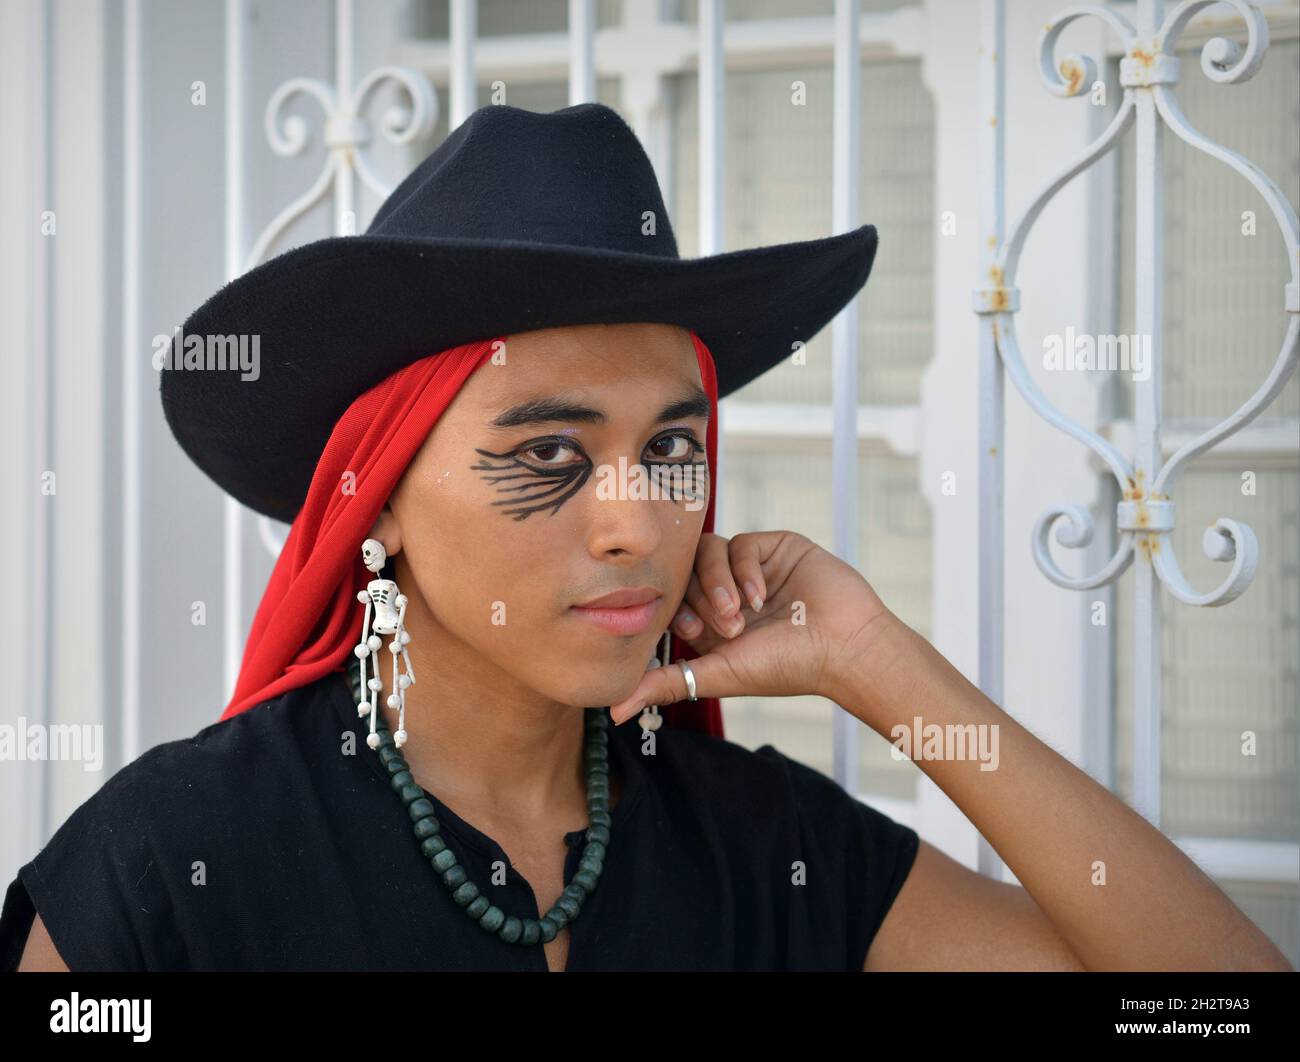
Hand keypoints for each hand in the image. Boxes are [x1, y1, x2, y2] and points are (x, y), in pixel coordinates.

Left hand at [609, 529, 899, 723]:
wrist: (844, 647)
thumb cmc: (786, 667)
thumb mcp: (717, 674)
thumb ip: (665, 684)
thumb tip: (613, 709)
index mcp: (710, 622)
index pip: (669, 597)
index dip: (673, 609)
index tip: (691, 630)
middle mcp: (726, 591)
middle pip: (684, 571)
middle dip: (699, 599)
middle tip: (724, 626)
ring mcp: (749, 568)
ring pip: (707, 551)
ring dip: (717, 582)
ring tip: (740, 613)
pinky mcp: (773, 547)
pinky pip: (740, 542)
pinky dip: (743, 570)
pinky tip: (761, 595)